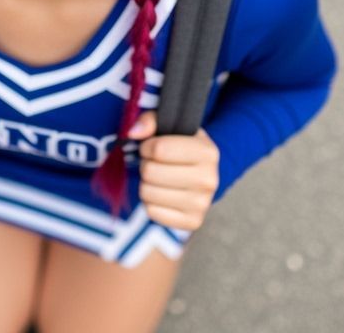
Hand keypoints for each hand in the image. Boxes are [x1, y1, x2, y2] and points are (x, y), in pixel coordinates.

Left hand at [126, 111, 219, 230]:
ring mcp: (202, 203)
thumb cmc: (179, 148)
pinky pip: (152, 212)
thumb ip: (150, 120)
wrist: (199, 176)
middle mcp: (210, 179)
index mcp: (208, 152)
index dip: (147, 146)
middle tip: (154, 164)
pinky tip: (162, 194)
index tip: (151, 147)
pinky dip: (150, 203)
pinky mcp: (192, 222)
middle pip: (150, 172)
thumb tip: (133, 132)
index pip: (159, 149)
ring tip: (158, 178)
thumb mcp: (169, 127)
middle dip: (146, 165)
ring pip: (148, 193)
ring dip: (146, 184)